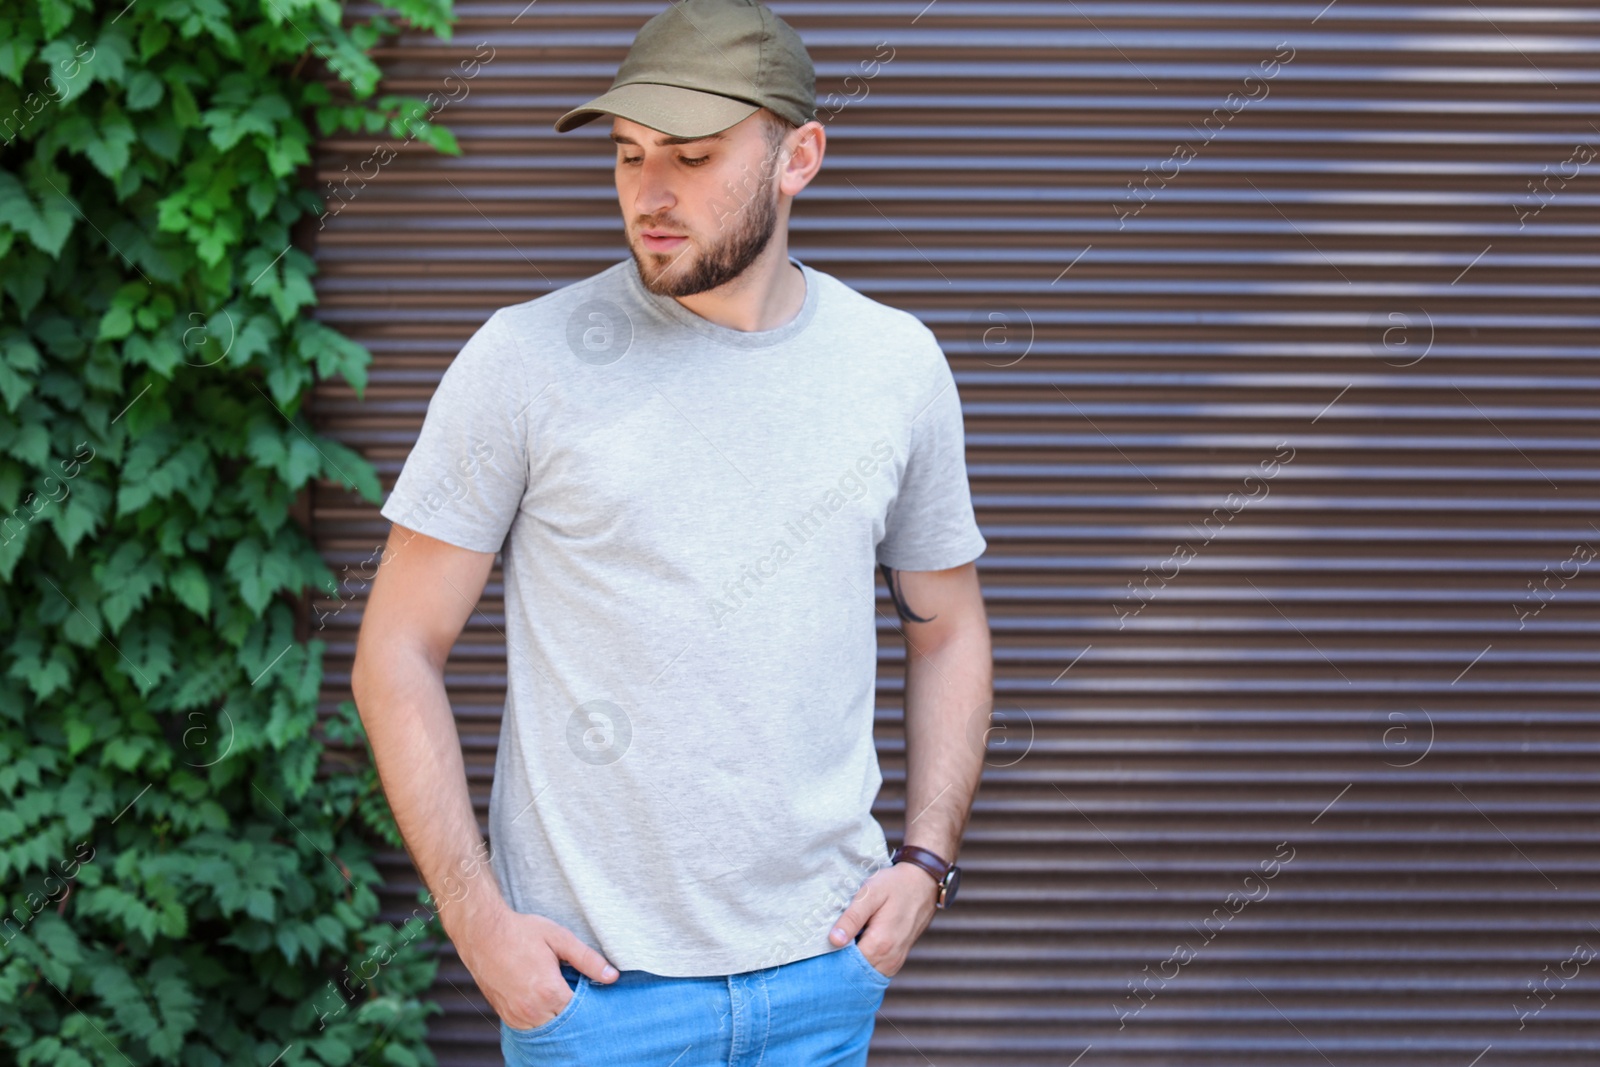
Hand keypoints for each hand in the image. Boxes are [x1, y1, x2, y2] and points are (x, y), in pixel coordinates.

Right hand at [447, 899, 618, 1029]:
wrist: (482, 933)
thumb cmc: (521, 932)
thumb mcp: (559, 938)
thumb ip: (587, 959)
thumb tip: (612, 976)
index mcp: (548, 991)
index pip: (582, 1013)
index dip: (593, 1005)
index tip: (599, 994)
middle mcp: (532, 1010)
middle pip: (566, 1025)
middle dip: (578, 1015)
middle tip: (584, 997)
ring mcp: (517, 1016)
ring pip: (548, 1030)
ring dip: (559, 1019)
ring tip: (565, 998)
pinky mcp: (506, 1016)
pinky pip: (531, 1028)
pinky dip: (543, 1019)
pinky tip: (548, 1003)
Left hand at [827, 862, 939, 977]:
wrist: (923, 882)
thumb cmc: (895, 885)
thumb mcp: (870, 894)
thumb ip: (852, 918)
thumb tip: (834, 941)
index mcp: (880, 944)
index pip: (847, 965)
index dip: (832, 957)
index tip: (821, 947)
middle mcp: (890, 959)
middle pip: (856, 973)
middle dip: (840, 963)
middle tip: (828, 946)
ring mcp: (895, 961)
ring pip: (866, 973)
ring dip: (852, 964)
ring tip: (841, 944)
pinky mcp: (897, 959)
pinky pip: (875, 969)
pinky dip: (863, 963)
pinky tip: (856, 946)